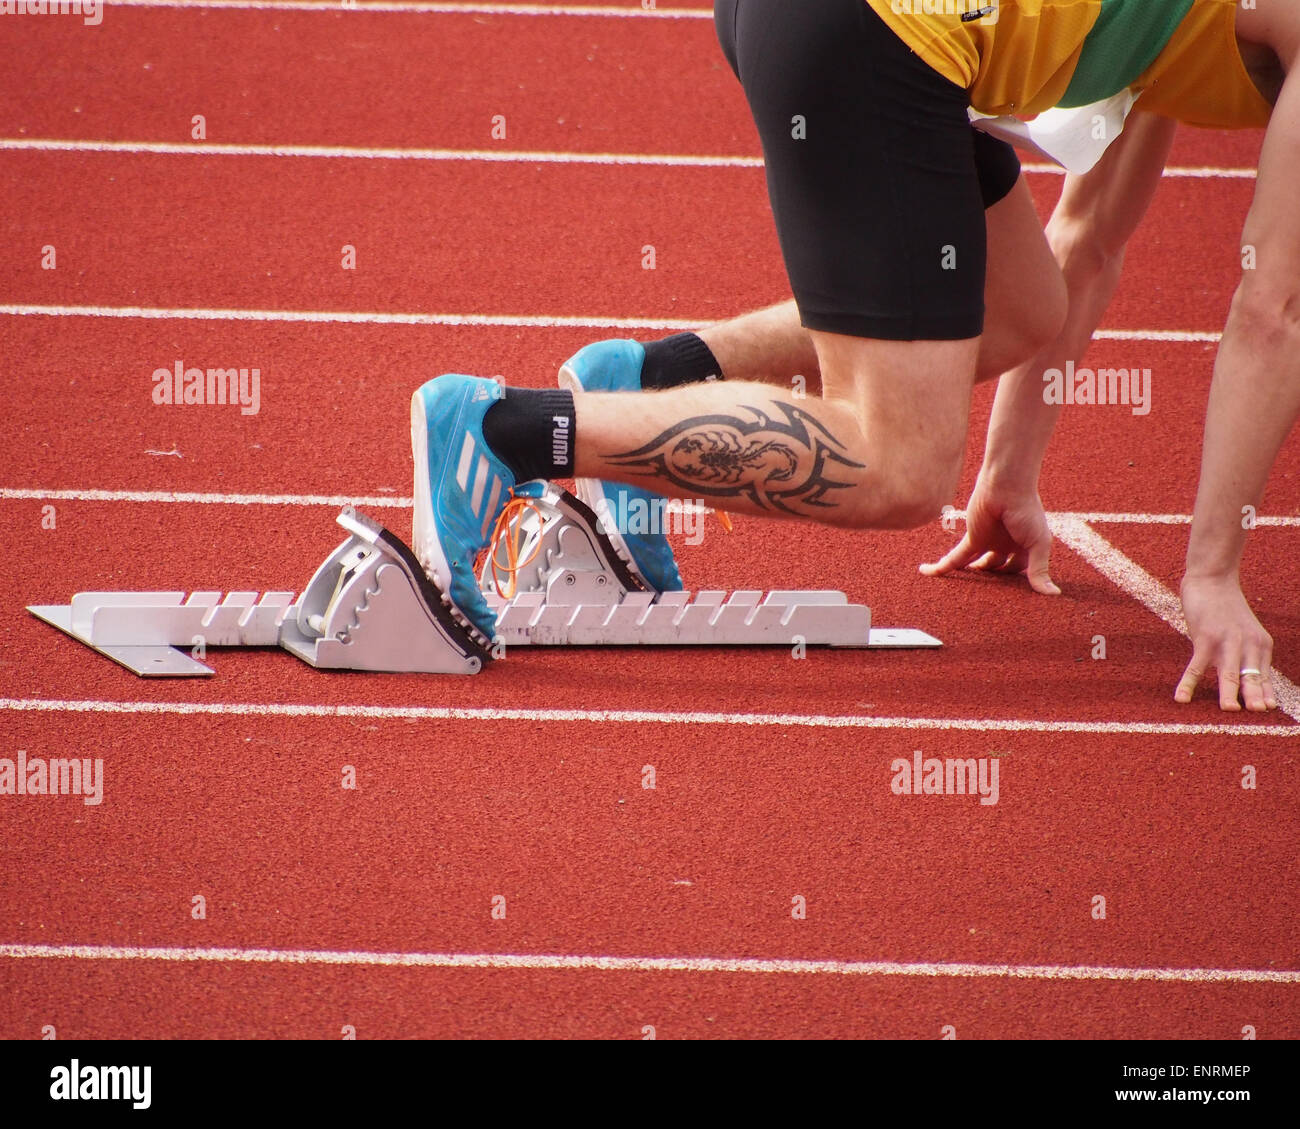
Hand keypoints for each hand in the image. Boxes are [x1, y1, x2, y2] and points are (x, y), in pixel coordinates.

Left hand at [919, 477, 1060, 594]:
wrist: (1007, 486)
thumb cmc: (1027, 512)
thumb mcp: (1038, 543)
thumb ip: (1040, 569)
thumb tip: (1053, 595)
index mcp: (1027, 549)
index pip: (1022, 573)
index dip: (1019, 588)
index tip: (1017, 607)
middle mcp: (1007, 547)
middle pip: (999, 572)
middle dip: (995, 586)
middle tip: (988, 607)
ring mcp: (989, 543)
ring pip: (978, 567)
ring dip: (972, 579)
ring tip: (962, 599)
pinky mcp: (971, 539)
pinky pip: (955, 558)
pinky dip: (942, 567)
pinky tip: (927, 574)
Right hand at [1175, 575, 1276, 710]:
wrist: (1211, 579)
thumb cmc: (1224, 607)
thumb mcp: (1243, 630)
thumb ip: (1245, 651)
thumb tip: (1242, 676)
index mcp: (1260, 644)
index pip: (1263, 674)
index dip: (1266, 692)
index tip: (1268, 709)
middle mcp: (1247, 644)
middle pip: (1251, 675)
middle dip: (1254, 696)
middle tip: (1257, 714)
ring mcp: (1226, 641)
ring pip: (1229, 672)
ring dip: (1229, 692)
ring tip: (1229, 710)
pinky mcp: (1204, 638)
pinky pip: (1196, 666)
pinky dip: (1188, 683)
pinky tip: (1181, 698)